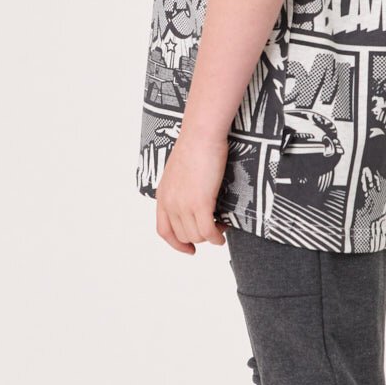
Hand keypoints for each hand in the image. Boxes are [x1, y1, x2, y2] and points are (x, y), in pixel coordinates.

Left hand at [155, 125, 229, 254]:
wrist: (201, 135)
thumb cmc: (195, 146)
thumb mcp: (178, 172)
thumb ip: (180, 190)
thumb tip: (193, 202)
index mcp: (163, 196)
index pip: (164, 230)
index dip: (176, 244)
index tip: (189, 249)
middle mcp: (170, 203)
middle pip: (183, 235)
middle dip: (199, 238)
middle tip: (214, 229)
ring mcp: (184, 204)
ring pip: (196, 235)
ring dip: (210, 236)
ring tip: (221, 227)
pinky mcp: (200, 203)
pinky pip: (208, 231)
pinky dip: (216, 237)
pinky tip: (222, 234)